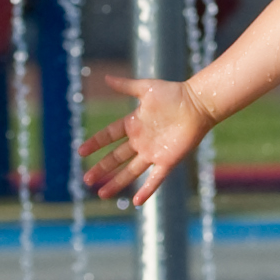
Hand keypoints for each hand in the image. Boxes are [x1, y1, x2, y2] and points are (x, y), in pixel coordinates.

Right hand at [81, 77, 218, 203]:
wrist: (198, 103)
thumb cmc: (174, 93)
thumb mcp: (146, 88)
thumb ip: (125, 86)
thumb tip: (105, 78)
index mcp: (134, 124)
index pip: (109, 136)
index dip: (95, 143)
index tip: (81, 152)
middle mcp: (141, 141)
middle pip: (116, 158)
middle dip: (101, 169)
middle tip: (86, 180)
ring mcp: (153, 152)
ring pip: (130, 172)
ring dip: (116, 183)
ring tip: (101, 194)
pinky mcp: (167, 161)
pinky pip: (155, 178)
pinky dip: (146, 190)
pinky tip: (136, 202)